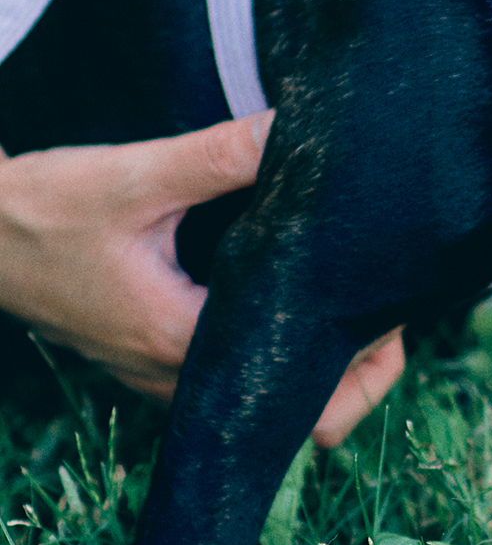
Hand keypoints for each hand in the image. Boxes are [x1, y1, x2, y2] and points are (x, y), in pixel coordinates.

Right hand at [0, 115, 404, 447]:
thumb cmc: (45, 208)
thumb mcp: (137, 174)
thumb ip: (221, 155)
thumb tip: (299, 129)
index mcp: (181, 340)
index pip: (303, 395)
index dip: (364, 359)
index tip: (392, 306)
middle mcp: (174, 374)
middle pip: (300, 415)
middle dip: (357, 368)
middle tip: (388, 303)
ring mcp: (161, 373)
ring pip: (266, 400)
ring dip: (317, 360)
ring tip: (355, 295)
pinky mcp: (154, 354)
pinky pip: (235, 374)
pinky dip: (275, 348)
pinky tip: (298, 292)